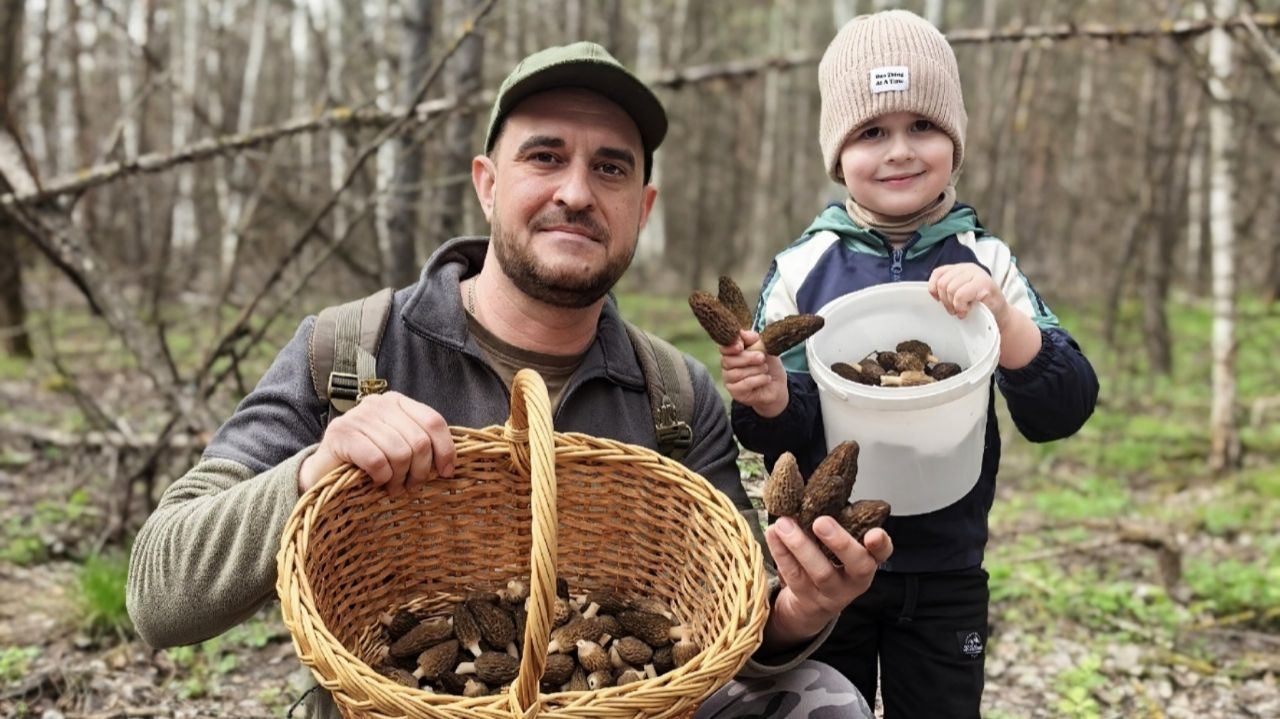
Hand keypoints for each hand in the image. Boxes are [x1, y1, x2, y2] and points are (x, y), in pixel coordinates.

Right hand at [298, 392, 455, 494]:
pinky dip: (382, 476)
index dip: (445, 449)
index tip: (445, 472)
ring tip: (393, 487)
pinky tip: (376, 481)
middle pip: (419, 441)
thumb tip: (450, 463)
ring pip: (400, 453)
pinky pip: (377, 460)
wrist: (324, 471)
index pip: (433, 421)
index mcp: (397, 402)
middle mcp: (378, 404)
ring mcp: (357, 417)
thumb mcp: (398, 446)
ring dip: (400, 478)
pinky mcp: (340, 434)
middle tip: (411, 486)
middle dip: (420, 471)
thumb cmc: (368, 460)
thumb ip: (420, 444)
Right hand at [719, 329, 788, 417]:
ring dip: (756, 370)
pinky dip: (758, 380)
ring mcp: (729, 379)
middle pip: (728, 360)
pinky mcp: (735, 392)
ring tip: (765, 369)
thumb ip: (753, 339)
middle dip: (748, 358)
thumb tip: (741, 333)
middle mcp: (727, 365)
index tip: (741, 346)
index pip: (724, 348)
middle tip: (762, 358)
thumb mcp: (765, 348)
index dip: (731, 347)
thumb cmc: (769, 365)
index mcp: (732, 352)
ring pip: (736, 373)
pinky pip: (743, 384)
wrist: (778, 385)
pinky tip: (766, 378)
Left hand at [762, 516, 892, 646]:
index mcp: (867, 561)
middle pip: (856, 565)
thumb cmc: (828, 564)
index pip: (882, 553)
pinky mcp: (806, 598)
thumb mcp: (838, 547)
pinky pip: (793, 575)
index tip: (875, 533)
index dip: (881, 544)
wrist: (811, 605)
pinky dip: (781, 552)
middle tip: (821, 522)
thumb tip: (816, 492)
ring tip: (784, 524)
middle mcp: (854, 580)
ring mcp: (831, 593)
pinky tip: (773, 534)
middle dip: (840, 543)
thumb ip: (836, 525)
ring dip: (800, 545)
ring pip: (820, 572)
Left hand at [928, 264, 1008, 322]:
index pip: (938, 273)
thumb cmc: (978, 306)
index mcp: (960, 269)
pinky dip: (960, 307)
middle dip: (945, 301)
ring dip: (954, 305)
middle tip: (954, 310)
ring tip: (962, 310)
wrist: (999, 315)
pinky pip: (961, 295)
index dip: (934, 288)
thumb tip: (932, 294)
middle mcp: (968, 268)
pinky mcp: (984, 283)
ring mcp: (977, 274)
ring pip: (950, 289)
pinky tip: (967, 311)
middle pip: (942, 283)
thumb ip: (947, 289)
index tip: (940, 301)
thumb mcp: (959, 293)